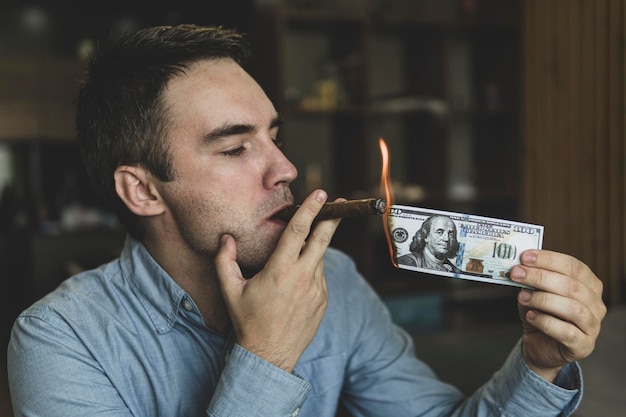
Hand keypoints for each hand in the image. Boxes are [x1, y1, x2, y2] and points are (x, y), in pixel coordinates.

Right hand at [215, 190, 341, 371]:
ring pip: (319, 258)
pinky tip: (296, 282)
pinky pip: (320, 277)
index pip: (299, 231)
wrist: (270, 355)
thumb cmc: (247, 321)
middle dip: (331, 218)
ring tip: (295, 257)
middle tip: (338, 202)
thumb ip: (224, 261)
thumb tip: (226, 238)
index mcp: (280, 270)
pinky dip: (311, 270)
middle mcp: (303, 277)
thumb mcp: (230, 290)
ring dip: (313, 250)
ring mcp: (317, 290)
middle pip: (322, 239)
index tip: (320, 194)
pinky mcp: (323, 301)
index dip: (310, 209)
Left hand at [510, 250, 606, 381]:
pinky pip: (567, 332)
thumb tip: (520, 267)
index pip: (574, 266)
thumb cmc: (540, 313)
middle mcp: (596, 304)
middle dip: (540, 277)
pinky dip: (545, 322)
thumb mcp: (535, 292)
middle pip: (572, 286)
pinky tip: (531, 316)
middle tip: (516, 274)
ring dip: (543, 299)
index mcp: (589, 285)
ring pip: (573, 308)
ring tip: (522, 297)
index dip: (549, 260)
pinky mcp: (584, 345)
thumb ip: (532, 280)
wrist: (539, 345)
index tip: (525, 257)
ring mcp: (593, 326)